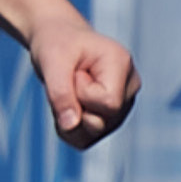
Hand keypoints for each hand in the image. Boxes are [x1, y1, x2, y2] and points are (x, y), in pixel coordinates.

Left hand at [27, 15, 137, 148]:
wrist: (56, 41)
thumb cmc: (56, 44)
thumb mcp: (51, 61)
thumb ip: (60, 93)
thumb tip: (70, 126)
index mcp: (122, 64)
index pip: (109, 103)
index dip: (82, 94)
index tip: (74, 73)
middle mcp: (129, 87)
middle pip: (102, 121)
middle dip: (74, 105)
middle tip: (68, 80)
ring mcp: (123, 105)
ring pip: (94, 133)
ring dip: (69, 117)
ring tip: (67, 89)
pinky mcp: (110, 119)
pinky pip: (86, 140)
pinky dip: (68, 128)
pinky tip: (65, 106)